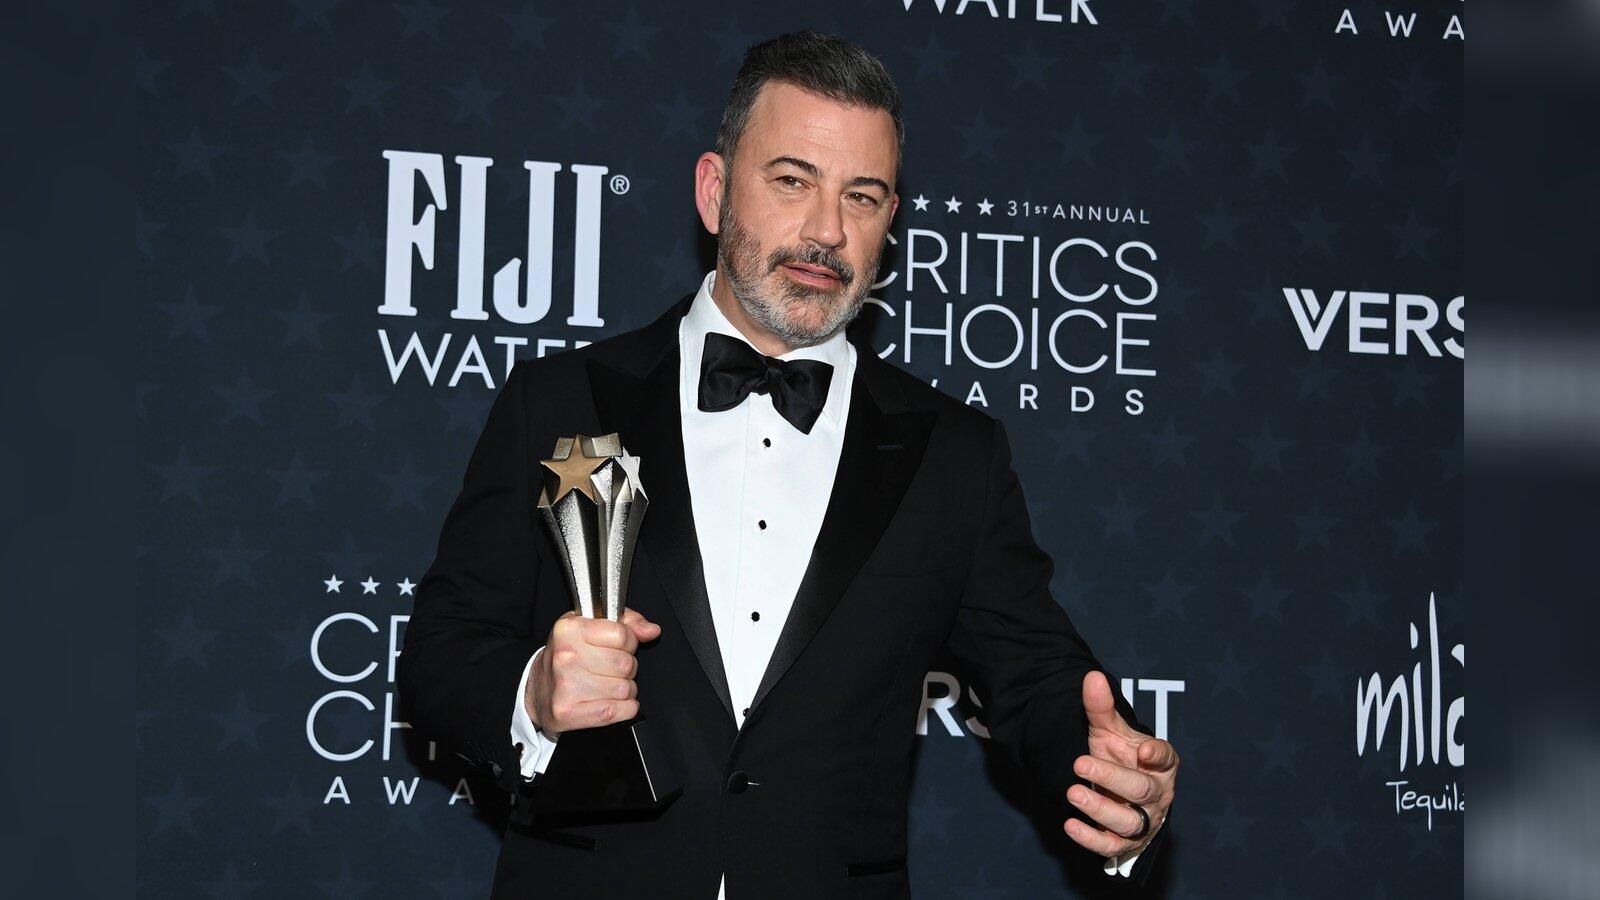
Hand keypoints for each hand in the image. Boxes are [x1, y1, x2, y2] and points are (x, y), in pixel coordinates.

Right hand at [525, 608, 660, 738]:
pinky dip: (624, 709)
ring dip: (623, 690)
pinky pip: (617, 711)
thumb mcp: (590, 627)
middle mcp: (566, 656)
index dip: (629, 642)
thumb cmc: (567, 656)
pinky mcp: (568, 713)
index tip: (619, 646)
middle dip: (626, 668)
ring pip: (624, 689)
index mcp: (570, 629)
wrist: (537, 690)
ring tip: (607, 685)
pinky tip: (610, 701)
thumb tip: (651, 630)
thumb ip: (626, 622)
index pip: (623, 634)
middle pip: (626, 664)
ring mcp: (566, 686)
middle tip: (610, 668)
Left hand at [1062, 671, 1178, 860]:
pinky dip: (1091, 839)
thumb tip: (1092, 678)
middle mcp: (1157, 794)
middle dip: (1112, 778)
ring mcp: (1143, 820)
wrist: (1121, 793)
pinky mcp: (1126, 842)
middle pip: (1141, 789)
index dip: (1157, 756)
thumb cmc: (1120, 758)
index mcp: (1161, 764)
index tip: (1142, 750)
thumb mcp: (1110, 732)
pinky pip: (1111, 846)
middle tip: (1080, 764)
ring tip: (1073, 793)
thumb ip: (1101, 708)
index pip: (1166, 758)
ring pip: (1129, 822)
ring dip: (1100, 809)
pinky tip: (1071, 825)